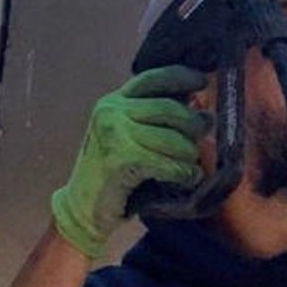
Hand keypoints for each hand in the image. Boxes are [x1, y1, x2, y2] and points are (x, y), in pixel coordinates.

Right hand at [50, 66, 208, 259]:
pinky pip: (167, 163)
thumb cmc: (113, 172)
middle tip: (203, 134)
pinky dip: (184, 173)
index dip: (182, 77)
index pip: (154, 78)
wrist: (83, 208)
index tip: (202, 82)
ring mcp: (114, 134)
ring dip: (189, 154)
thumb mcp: (130, 136)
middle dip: (193, 123)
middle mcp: (111, 111)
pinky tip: (189, 178)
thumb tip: (202, 113)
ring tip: (192, 164)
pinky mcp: (120, 160)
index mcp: (114, 101)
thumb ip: (157, 119)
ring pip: (172, 138)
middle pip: (169, 108)